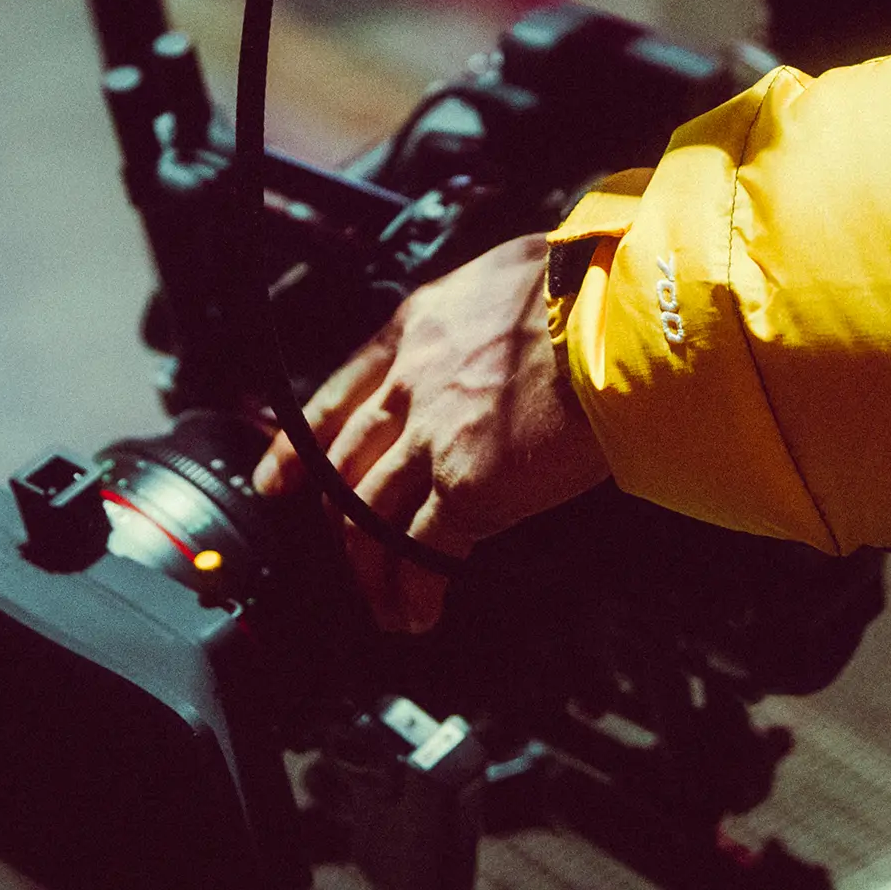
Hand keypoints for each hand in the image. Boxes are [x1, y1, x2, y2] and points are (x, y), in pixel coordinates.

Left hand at [255, 234, 609, 631]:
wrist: (614, 316)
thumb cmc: (588, 290)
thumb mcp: (512, 278)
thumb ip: (487, 318)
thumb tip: (509, 339)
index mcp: (418, 328)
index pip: (340, 393)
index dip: (299, 445)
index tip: (276, 480)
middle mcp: (411, 383)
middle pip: (345, 464)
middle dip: (334, 520)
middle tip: (341, 560)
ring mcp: (432, 437)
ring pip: (370, 516)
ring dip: (370, 570)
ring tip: (382, 606)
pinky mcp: (466, 487)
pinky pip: (421, 550)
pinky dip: (413, 589)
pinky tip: (417, 612)